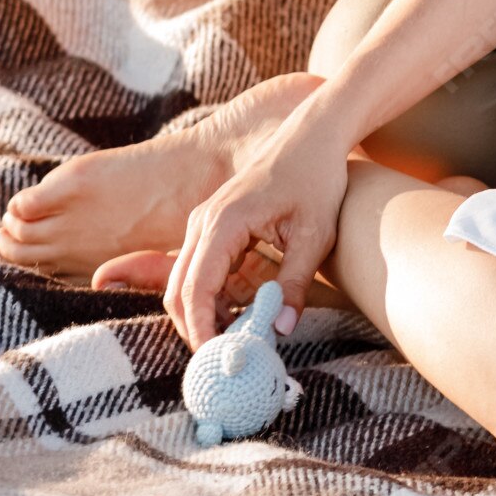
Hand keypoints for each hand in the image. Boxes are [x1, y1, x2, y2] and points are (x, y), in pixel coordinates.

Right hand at [165, 105, 352, 347]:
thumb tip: (279, 331)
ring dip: (204, 315)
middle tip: (226, 360)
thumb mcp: (314, 235)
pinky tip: (242, 314)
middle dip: (196, 329)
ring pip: (185, 283)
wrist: (315, 134)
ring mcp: (204, 222)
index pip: (195, 290)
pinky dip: (212, 298)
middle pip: (178, 291)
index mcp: (223, 223)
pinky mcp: (213, 225)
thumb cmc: (317, 179)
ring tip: (239, 341)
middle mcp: (203, 222)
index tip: (219, 360)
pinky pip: (200, 270)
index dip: (201, 330)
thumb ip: (294, 285)